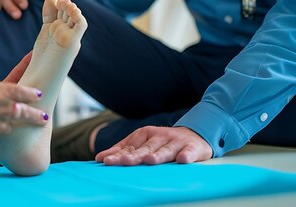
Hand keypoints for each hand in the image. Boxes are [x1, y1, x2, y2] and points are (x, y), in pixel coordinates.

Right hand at [0, 79, 46, 143]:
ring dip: (9, 124)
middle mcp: (10, 109)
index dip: (34, 94)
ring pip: (10, 126)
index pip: (28, 93)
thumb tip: (3, 94)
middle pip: (30, 113)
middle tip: (45, 118)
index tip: (39, 95)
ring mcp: (3, 126)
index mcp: (8, 92)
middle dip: (38, 116)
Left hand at [95, 126, 212, 165]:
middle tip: (124, 161)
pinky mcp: (193, 147)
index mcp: (146, 134)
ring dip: (158, 155)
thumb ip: (123, 150)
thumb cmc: (163, 143)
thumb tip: (100, 158)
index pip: (130, 145)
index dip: (118, 154)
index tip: (106, 161)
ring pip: (166, 150)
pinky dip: (186, 155)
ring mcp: (176, 141)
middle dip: (134, 155)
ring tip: (149, 160)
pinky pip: (189, 152)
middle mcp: (160, 136)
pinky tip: (182, 160)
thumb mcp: (143, 144)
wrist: (195, 135)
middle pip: (146, 148)